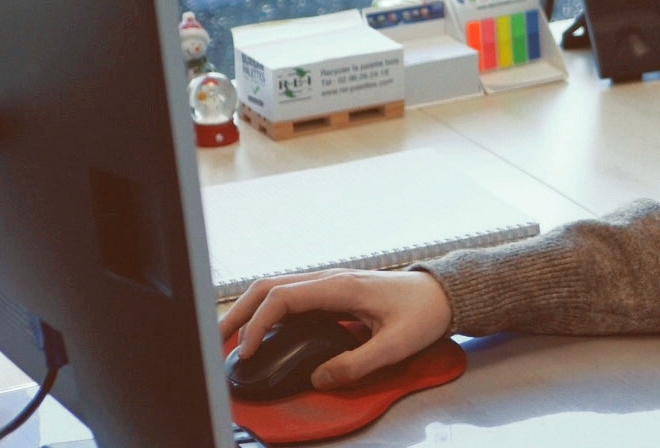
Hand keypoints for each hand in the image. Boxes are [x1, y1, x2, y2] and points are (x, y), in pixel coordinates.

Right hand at [218, 268, 452, 389]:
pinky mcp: (332, 292)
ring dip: (250, 310)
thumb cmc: (423, 314)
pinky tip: (262, 333)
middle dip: (239, 311)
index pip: (283, 297)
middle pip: (269, 286)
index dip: (258, 323)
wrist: (442, 294)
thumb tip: (319, 378)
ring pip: (277, 288)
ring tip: (231, 337)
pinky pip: (291, 297)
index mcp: (340, 287)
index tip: (248, 351)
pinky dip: (268, 312)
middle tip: (217, 339)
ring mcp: (329, 283)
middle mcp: (329, 280)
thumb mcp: (395, 345)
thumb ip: (357, 364)